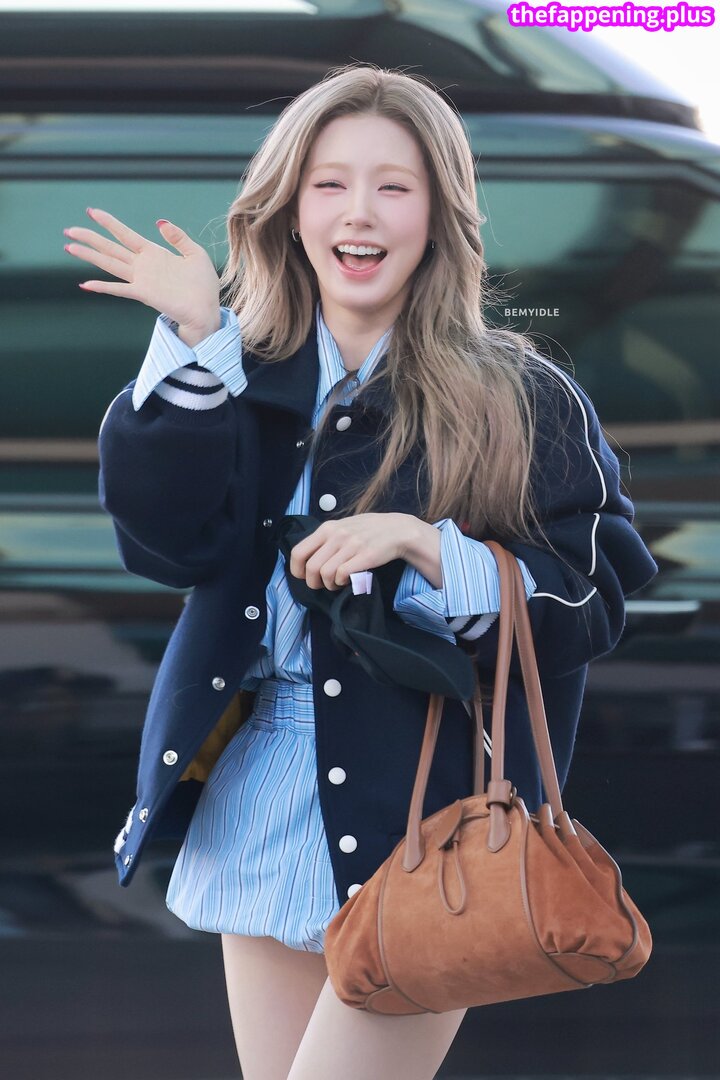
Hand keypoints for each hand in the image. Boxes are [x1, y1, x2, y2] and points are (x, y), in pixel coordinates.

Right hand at [62, 207, 220, 329]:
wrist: (207, 310)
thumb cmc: (204, 286)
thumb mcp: (195, 254)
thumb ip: (178, 237)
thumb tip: (160, 222)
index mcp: (154, 253)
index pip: (125, 234)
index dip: (109, 222)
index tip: (92, 211)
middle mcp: (143, 266)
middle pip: (110, 248)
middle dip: (89, 238)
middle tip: (68, 229)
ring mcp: (141, 280)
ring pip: (109, 264)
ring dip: (89, 256)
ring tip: (69, 247)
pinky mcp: (144, 294)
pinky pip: (119, 289)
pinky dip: (103, 287)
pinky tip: (85, 284)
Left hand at [289, 513, 417, 590]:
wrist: (397, 530)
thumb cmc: (367, 530)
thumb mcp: (342, 527)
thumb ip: (325, 539)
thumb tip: (307, 559)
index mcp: (327, 528)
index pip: (298, 552)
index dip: (297, 570)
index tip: (305, 577)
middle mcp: (336, 535)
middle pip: (312, 568)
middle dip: (314, 582)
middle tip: (323, 584)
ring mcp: (351, 545)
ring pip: (326, 573)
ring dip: (330, 584)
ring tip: (338, 582)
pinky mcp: (365, 556)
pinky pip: (343, 575)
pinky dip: (342, 582)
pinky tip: (348, 580)